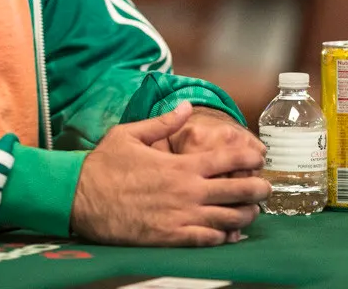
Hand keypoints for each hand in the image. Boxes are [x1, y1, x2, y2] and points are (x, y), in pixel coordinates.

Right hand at [71, 101, 270, 246]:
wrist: (79, 198)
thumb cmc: (103, 165)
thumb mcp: (131, 133)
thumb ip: (163, 122)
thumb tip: (186, 107)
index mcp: (180, 165)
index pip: (227, 158)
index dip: (250, 157)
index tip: (261, 156)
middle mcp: (187, 191)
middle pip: (237, 190)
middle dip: (258, 189)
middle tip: (268, 188)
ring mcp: (181, 216)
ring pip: (228, 218)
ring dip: (246, 215)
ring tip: (254, 212)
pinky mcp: (170, 237)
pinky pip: (207, 240)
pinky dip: (224, 238)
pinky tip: (231, 235)